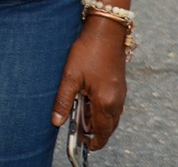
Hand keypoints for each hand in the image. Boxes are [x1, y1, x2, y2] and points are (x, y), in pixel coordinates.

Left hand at [49, 18, 128, 150]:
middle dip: (96, 132)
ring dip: (100, 120)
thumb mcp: (70, 76)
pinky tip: (89, 101)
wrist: (106, 30)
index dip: (95, 142)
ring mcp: (121, 92)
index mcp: (106, 102)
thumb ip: (63, 101)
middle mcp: (117, 100)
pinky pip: (114, 105)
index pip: (102, 131)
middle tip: (81, 134)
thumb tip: (57, 122)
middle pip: (109, 126)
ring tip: (81, 116)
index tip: (86, 146)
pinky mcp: (120, 84)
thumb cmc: (88, 51)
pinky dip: (103, 109)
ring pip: (112, 115)